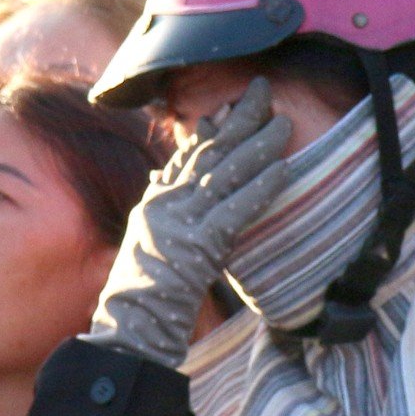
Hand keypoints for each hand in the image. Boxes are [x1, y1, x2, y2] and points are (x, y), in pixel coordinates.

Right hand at [85, 79, 293, 366]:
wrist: (130, 323)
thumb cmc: (141, 289)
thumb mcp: (144, 237)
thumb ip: (157, 202)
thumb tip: (162, 174)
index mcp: (156, 201)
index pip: (187, 155)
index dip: (213, 128)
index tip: (233, 105)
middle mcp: (167, 203)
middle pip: (210, 152)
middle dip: (240, 120)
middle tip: (263, 92)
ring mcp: (182, 221)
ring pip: (226, 174)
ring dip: (258, 146)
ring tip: (284, 123)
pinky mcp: (200, 244)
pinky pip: (237, 210)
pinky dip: (260, 188)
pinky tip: (282, 170)